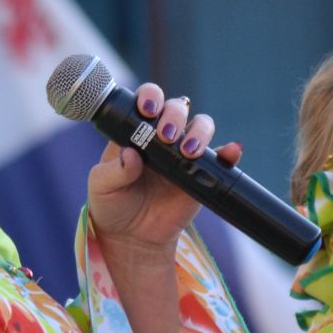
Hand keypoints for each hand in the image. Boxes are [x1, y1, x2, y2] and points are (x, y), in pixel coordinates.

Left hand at [84, 82, 243, 256]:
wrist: (133, 236)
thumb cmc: (112, 204)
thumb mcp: (102, 187)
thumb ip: (114, 170)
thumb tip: (131, 155)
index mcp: (135, 130)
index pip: (147, 100)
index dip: (151, 96)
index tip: (147, 109)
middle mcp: (162, 135)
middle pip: (177, 107)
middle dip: (174, 115)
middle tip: (166, 137)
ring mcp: (184, 152)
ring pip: (201, 125)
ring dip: (199, 132)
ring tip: (188, 152)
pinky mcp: (203, 173)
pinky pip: (221, 158)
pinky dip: (229, 152)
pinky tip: (231, 152)